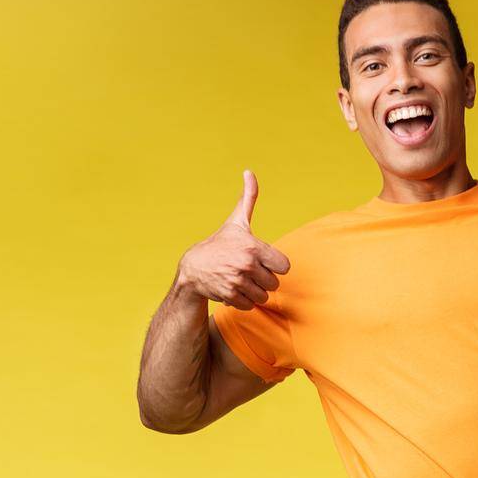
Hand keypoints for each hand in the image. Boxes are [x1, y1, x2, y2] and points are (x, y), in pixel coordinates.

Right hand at [177, 170, 290, 308]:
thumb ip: (248, 199)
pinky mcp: (231, 297)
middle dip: (263, 279)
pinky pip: (250, 305)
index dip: (274, 265)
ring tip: (240, 280)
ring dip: (254, 291)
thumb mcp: (236, 222)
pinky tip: (232, 289)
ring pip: (263, 296)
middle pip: (274, 283)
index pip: (284, 266)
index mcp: (253, 247)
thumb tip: (249, 172)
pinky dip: (243, 301)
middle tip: (247, 271)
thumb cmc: (220, 244)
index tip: (263, 261)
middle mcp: (247, 264)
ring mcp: (238, 282)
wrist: (193, 268)